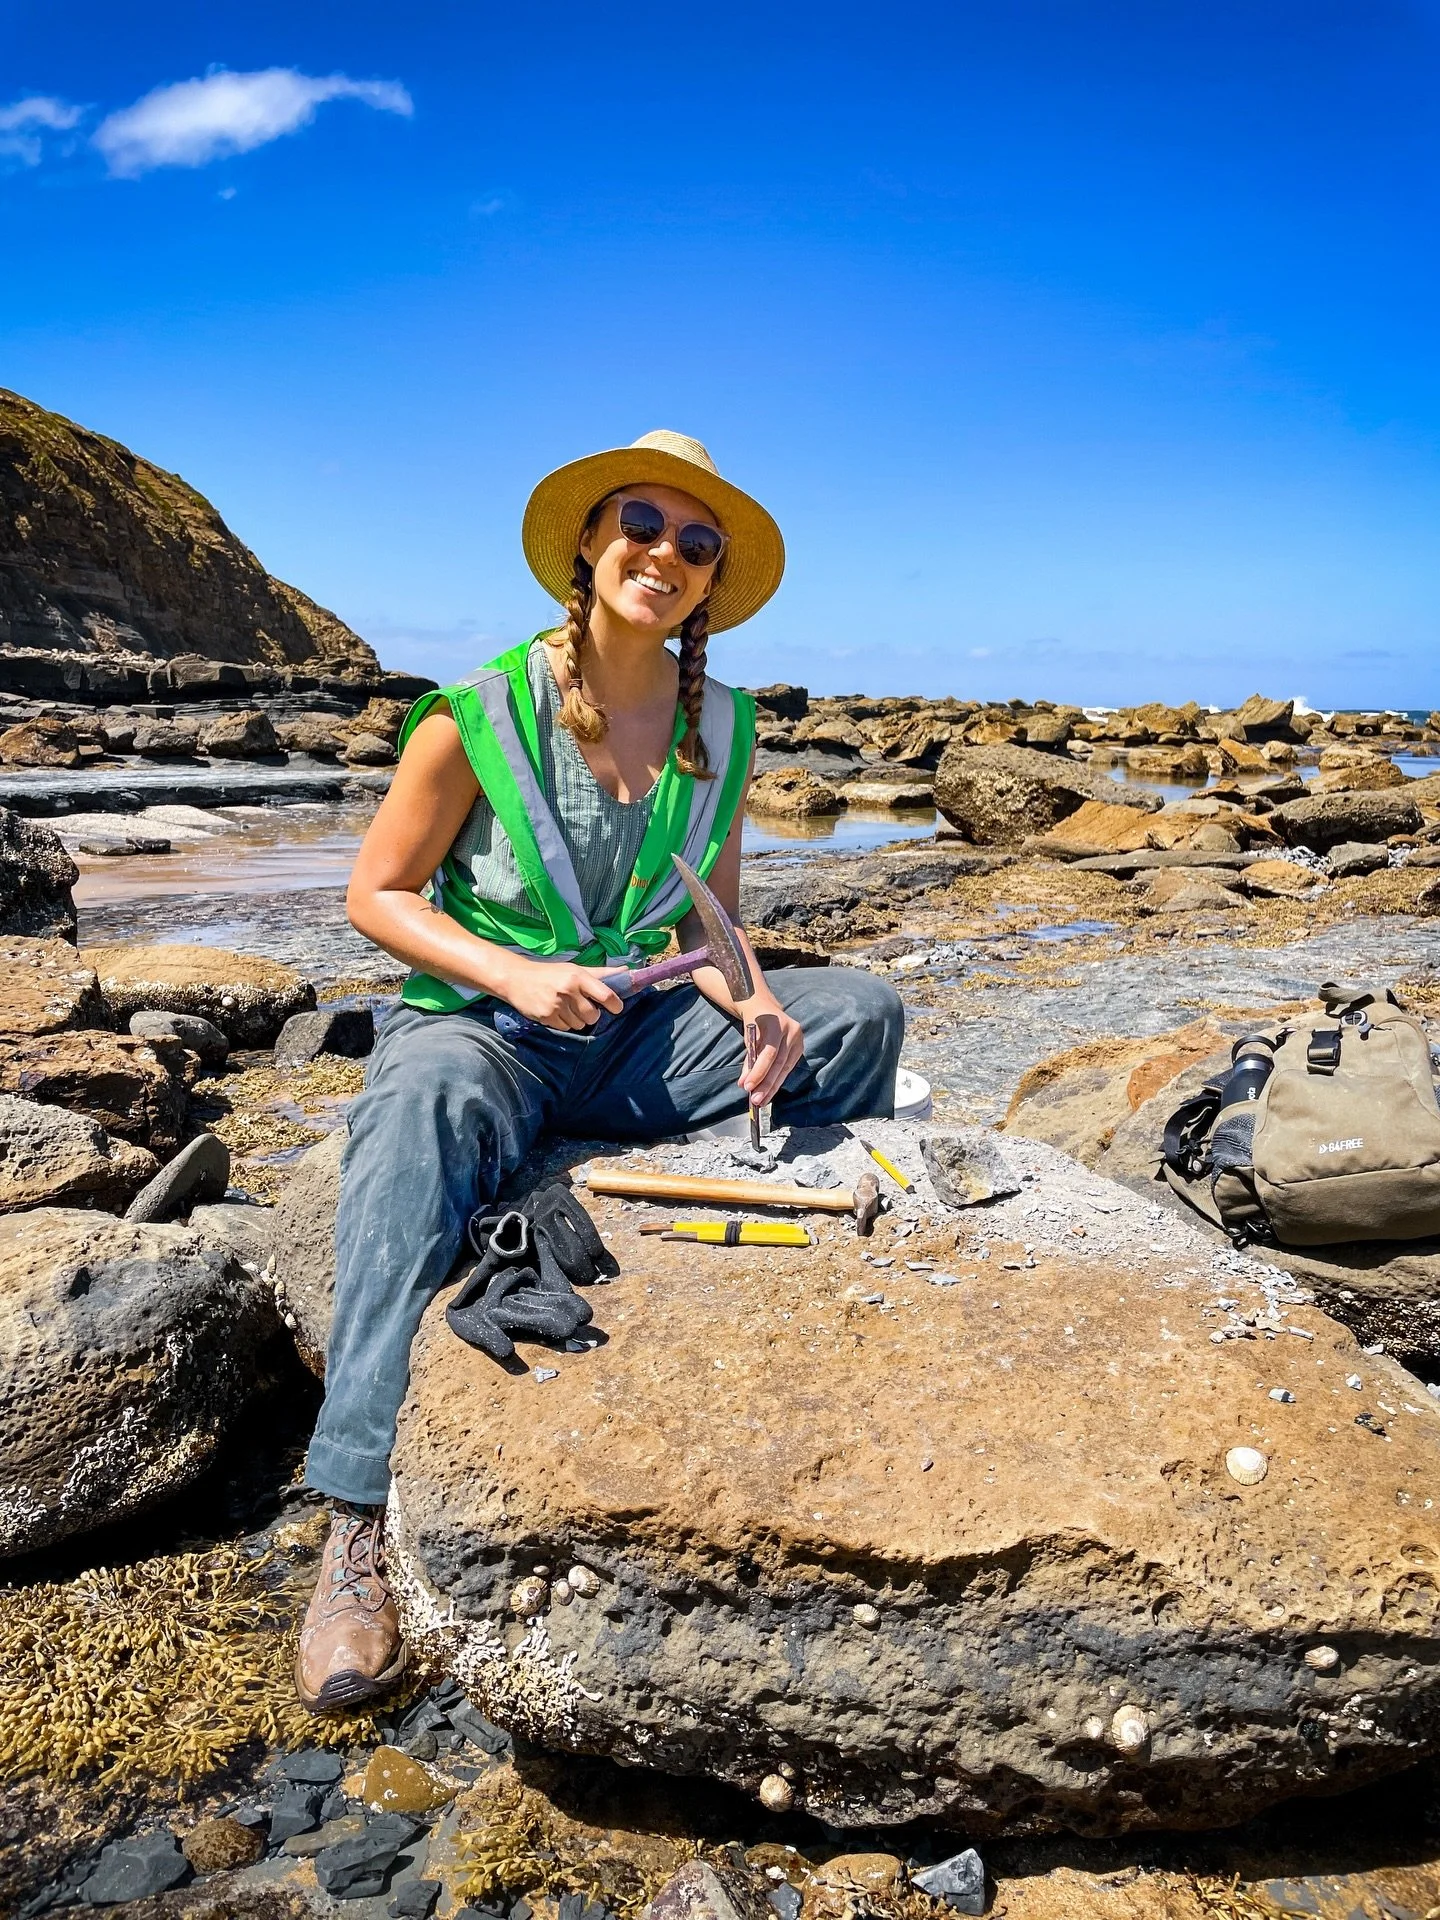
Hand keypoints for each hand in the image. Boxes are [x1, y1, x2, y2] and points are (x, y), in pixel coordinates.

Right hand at [496, 957, 623, 1031]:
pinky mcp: (547, 1017)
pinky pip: (565, 1028)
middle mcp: (569, 990)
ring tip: (565, 1007)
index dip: (615, 1005)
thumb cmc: (551, 973)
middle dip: (591, 1014)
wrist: (517, 979)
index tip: (616, 1008)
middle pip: (593, 1015)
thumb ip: (601, 973)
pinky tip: (555, 1011)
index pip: (606, 995)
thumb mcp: (574, 969)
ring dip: (576, 1019)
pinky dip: (563, 1023)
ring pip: (580, 1024)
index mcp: (578, 977)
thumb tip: (627, 970)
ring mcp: (557, 1005)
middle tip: (582, 1006)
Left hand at [738, 1002, 804, 1107]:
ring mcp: (798, 1038)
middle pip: (779, 1063)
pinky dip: (778, 1080)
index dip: (759, 1072)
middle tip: (755, 1100)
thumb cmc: (754, 1022)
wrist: (764, 1007)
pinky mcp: (800, 1046)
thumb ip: (749, 1059)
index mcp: (776, 1024)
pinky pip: (788, 1067)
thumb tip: (745, 1084)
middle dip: (766, 1084)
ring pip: (785, 1068)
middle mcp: (791, 1030)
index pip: (769, 1053)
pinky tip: (770, 1091)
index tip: (747, 1087)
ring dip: (772, 1087)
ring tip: (761, 1100)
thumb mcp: (748, 1037)